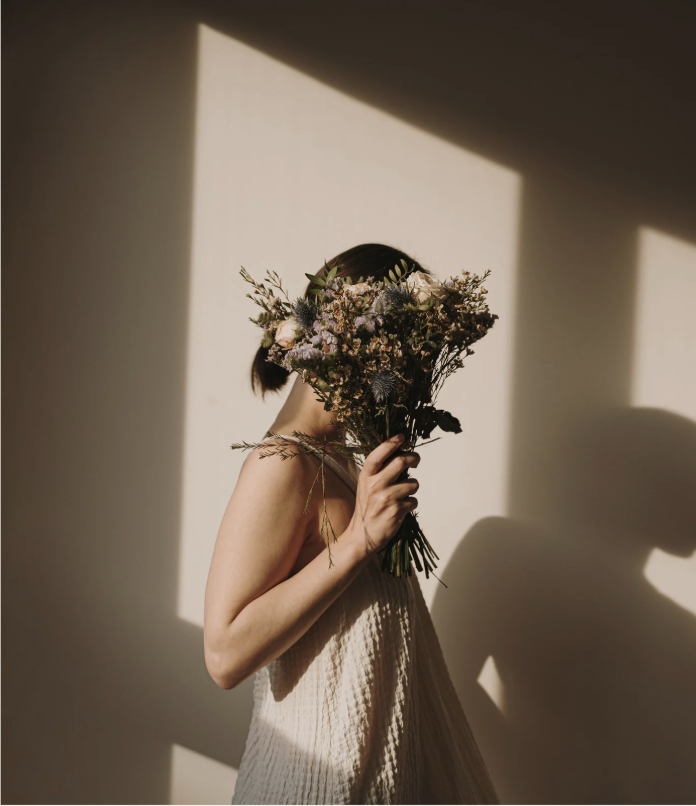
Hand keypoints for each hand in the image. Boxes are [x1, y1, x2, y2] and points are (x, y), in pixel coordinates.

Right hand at [348, 434, 420, 558]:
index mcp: (366, 476)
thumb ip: (380, 472)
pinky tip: (400, 509)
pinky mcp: (396, 510)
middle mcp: (375, 484)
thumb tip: (401, 456)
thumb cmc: (367, 507)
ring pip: (413, 483)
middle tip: (416, 460)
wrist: (361, 536)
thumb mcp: (366, 486)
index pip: (378, 455)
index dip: (390, 443)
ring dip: (412, 488)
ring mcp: (386, 498)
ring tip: (402, 495)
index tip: (401, 436)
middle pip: (401, 462)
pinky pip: (414, 501)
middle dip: (414, 458)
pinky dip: (411, 504)